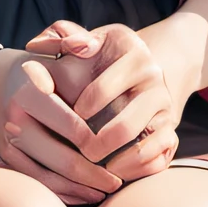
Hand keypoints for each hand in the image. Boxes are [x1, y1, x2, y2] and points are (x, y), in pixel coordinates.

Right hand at [0, 46, 121, 204]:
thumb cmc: (40, 69)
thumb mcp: (57, 56)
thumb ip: (79, 52)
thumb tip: (95, 54)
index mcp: (29, 91)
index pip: (73, 127)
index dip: (100, 144)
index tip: (123, 152)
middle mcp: (14, 116)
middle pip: (61, 158)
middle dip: (94, 175)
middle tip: (118, 182)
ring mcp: (7, 138)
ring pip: (49, 176)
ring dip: (81, 188)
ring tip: (106, 190)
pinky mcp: (5, 154)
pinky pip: (37, 180)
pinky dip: (62, 191)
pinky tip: (83, 193)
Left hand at [25, 19, 183, 181]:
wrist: (141, 70)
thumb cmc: (101, 55)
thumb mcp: (85, 38)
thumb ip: (58, 36)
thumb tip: (36, 46)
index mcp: (134, 54)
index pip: (103, 89)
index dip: (82, 108)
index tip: (70, 117)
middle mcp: (156, 81)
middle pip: (126, 124)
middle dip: (98, 144)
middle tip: (80, 152)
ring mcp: (166, 108)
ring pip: (146, 145)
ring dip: (119, 162)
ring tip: (95, 165)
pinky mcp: (171, 130)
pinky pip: (160, 158)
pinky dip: (138, 170)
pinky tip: (115, 171)